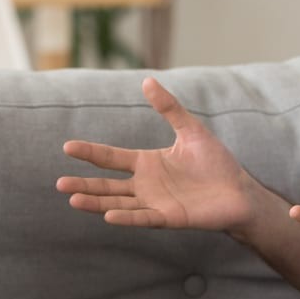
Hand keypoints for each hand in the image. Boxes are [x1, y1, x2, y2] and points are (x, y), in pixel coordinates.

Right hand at [58, 77, 253, 233]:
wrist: (240, 191)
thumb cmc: (216, 162)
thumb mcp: (190, 129)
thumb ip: (169, 108)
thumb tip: (147, 80)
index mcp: (147, 163)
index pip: (112, 158)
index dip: (90, 152)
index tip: (68, 147)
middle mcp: (146, 185)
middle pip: (108, 185)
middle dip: (84, 184)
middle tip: (59, 184)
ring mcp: (155, 203)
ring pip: (118, 204)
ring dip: (96, 203)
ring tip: (73, 200)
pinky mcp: (169, 218)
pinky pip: (143, 218)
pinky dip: (126, 218)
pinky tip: (108, 216)